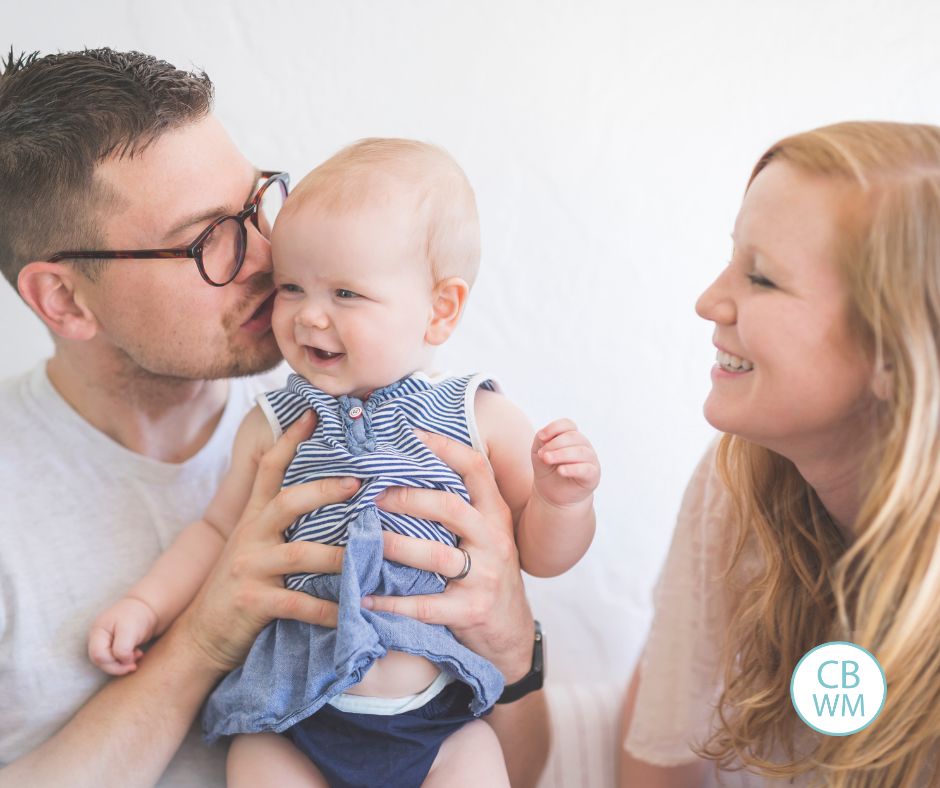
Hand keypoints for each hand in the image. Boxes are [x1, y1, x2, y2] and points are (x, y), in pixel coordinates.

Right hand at [87, 597, 156, 675]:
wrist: (149, 607)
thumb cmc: (138, 615)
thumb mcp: (130, 630)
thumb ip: (122, 648)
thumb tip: (122, 662)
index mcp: (98, 631)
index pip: (98, 655)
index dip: (113, 663)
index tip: (132, 661)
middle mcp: (98, 637)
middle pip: (100, 661)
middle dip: (118, 666)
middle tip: (134, 664)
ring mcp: (105, 641)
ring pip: (108, 661)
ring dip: (124, 663)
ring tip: (139, 655)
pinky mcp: (113, 645)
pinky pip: (115, 659)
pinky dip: (127, 660)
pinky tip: (138, 654)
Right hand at [176, 411, 359, 672]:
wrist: (201, 635)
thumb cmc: (242, 585)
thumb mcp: (256, 545)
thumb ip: (284, 521)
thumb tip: (330, 493)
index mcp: (253, 518)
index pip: (269, 468)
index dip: (290, 439)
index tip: (314, 413)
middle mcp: (250, 536)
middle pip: (288, 502)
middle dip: (324, 490)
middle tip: (359, 483)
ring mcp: (249, 568)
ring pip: (301, 554)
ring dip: (340, 555)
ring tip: (370, 554)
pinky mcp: (252, 603)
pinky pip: (298, 604)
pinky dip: (328, 609)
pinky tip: (353, 611)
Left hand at [365, 429, 534, 681]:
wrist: (511, 632)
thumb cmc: (487, 574)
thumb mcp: (486, 535)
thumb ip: (461, 506)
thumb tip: (411, 469)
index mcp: (494, 514)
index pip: (475, 468)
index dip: (444, 447)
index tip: (410, 434)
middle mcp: (493, 539)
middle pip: (449, 506)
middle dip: (406, 498)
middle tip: (371, 495)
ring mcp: (484, 576)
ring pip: (435, 554)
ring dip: (394, 545)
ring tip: (363, 540)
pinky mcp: (471, 610)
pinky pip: (425, 604)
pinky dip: (392, 602)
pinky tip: (365, 596)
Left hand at [531, 418, 599, 506]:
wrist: (552, 493)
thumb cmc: (548, 469)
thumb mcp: (539, 452)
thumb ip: (541, 440)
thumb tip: (545, 437)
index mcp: (571, 437)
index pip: (568, 425)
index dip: (554, 428)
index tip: (541, 438)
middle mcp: (584, 445)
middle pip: (574, 437)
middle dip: (555, 444)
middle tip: (542, 455)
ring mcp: (590, 460)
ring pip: (581, 451)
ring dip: (562, 454)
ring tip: (547, 460)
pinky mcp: (593, 475)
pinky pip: (586, 469)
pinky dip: (573, 468)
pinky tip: (560, 471)